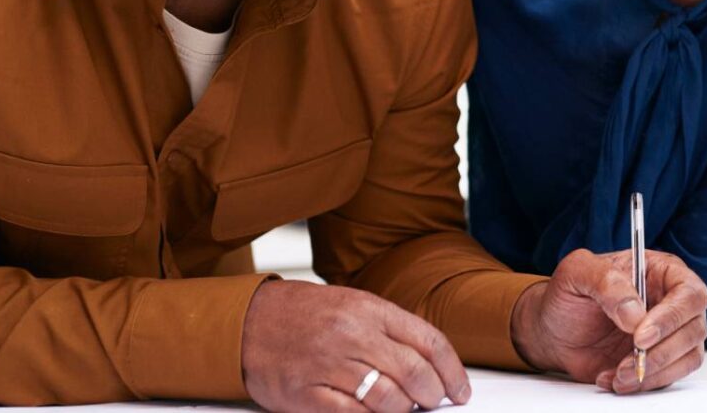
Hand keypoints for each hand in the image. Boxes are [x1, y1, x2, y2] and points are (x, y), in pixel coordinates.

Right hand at [242, 279, 471, 411]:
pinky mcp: (307, 393)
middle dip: (432, 395)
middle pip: (414, 373)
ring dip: (403, 411)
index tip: (459, 390)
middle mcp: (353, 334)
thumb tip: (429, 362)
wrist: (246, 321)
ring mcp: (329, 364)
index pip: (429, 341)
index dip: (452, 371)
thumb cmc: (302, 315)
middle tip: (432, 402)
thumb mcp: (352, 304)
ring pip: (388, 399)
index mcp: (369, 309)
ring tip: (402, 410)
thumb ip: (389, 330)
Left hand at [510, 248, 706, 394]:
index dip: (671, 316)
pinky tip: (614, 378)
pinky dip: (644, 383)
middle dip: (662, 351)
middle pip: (694, 328)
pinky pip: (670, 376)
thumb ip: (606, 282)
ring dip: (655, 371)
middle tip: (630, 360)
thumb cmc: (569, 295)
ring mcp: (670, 333)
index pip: (689, 292)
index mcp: (661, 271)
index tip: (641, 336)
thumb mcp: (576, 272)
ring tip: (618, 374)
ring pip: (688, 356)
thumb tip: (635, 313)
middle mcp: (672, 301)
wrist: (554, 330)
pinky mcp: (661, 360)